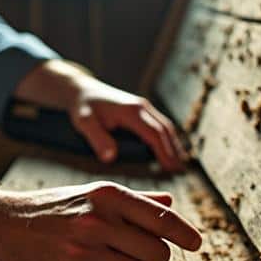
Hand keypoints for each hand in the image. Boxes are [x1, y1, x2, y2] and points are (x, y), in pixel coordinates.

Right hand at [0, 181, 202, 260]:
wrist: (3, 224)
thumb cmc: (56, 207)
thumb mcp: (94, 193)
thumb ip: (135, 200)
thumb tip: (169, 202)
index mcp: (108, 196)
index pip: (161, 218)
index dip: (184, 233)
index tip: (197, 244)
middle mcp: (97, 222)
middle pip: (157, 254)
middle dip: (154, 257)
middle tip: (139, 252)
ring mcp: (82, 252)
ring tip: (112, 260)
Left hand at [15, 60, 187, 171]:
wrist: (81, 89)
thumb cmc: (82, 107)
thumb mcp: (84, 123)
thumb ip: (97, 139)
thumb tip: (110, 158)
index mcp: (131, 111)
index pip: (154, 134)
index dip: (164, 151)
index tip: (170, 168)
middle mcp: (141, 107)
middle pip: (165, 129)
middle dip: (174, 150)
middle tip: (179, 171)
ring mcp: (143, 107)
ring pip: (164, 126)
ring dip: (173, 144)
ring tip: (177, 164)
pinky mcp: (141, 109)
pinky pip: (159, 123)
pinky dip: (166, 137)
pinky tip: (167, 149)